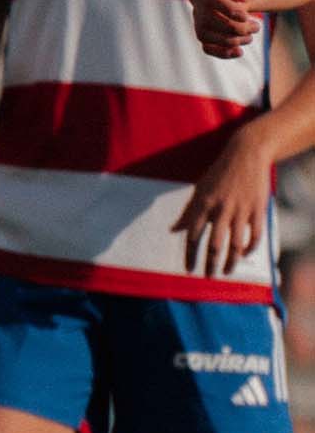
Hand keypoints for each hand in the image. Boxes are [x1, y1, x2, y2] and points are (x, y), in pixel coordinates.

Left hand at [177, 131, 276, 278]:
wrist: (246, 154)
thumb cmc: (219, 172)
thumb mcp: (200, 189)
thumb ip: (188, 212)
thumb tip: (174, 230)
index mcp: (203, 204)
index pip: (193, 236)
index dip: (190, 255)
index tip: (189, 270)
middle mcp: (221, 209)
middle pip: (214, 244)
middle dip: (210, 264)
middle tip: (208, 277)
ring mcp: (241, 210)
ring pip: (235, 244)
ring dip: (230, 262)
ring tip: (226, 272)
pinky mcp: (257, 209)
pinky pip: (254, 235)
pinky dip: (250, 247)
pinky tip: (245, 254)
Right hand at [196, 0, 265, 60]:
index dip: (226, 10)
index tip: (246, 17)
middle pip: (207, 19)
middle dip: (234, 28)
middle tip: (257, 27)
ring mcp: (197, 15)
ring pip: (204, 34)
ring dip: (230, 40)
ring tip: (251, 36)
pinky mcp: (203, 30)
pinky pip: (206, 46)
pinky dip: (221, 53)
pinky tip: (239, 52)